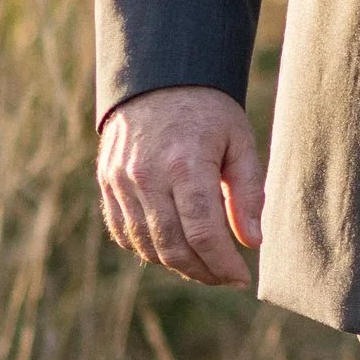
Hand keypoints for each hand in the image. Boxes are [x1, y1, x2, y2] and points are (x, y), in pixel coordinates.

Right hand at [97, 87, 265, 287]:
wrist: (157, 80)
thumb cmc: (208, 113)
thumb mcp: (240, 142)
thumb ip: (248, 193)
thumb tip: (252, 241)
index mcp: (186, 164)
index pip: (202, 231)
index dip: (222, 263)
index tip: (241, 277)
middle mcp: (147, 176)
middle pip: (173, 245)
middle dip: (203, 271)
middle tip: (226, 278)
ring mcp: (121, 181)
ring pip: (146, 245)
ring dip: (177, 265)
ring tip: (205, 268)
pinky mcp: (107, 184)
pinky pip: (125, 232)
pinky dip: (149, 250)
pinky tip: (174, 252)